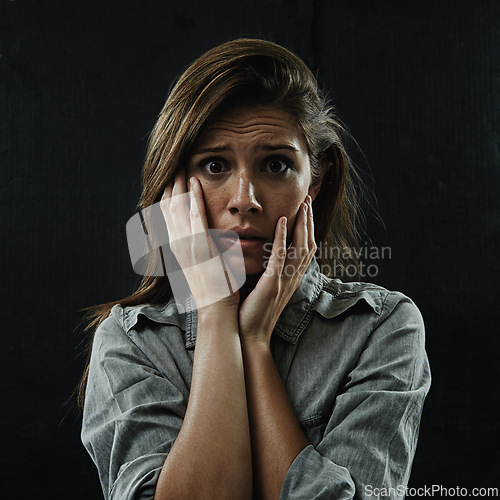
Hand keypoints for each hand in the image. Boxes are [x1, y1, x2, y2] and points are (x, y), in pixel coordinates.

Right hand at [160, 170, 238, 311]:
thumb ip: (201, 248)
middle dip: (170, 182)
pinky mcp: (200, 247)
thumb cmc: (214, 290)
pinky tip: (195, 182)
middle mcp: (177, 244)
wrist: (215, 311)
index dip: (168, 193)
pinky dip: (193, 198)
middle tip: (172, 161)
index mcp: (177, 248)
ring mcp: (187, 245)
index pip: (168, 215)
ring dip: (179, 183)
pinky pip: (195, 216)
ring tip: (180, 163)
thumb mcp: (202, 266)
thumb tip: (206, 236)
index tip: (172, 175)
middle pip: (168, 206)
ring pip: (178, 206)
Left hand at [238, 195, 315, 345]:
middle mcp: (292, 278)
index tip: (305, 210)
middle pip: (308, 243)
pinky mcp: (272, 283)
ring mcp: (284, 280)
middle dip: (309, 221)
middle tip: (308, 200)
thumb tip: (258, 251)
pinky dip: (283, 237)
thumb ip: (266, 269)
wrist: (250, 335)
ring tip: (302, 205)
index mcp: (291, 278)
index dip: (308, 228)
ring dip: (302, 224)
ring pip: (300, 247)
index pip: (305, 248)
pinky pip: (281, 257)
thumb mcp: (264, 287)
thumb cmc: (253, 312)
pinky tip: (282, 221)